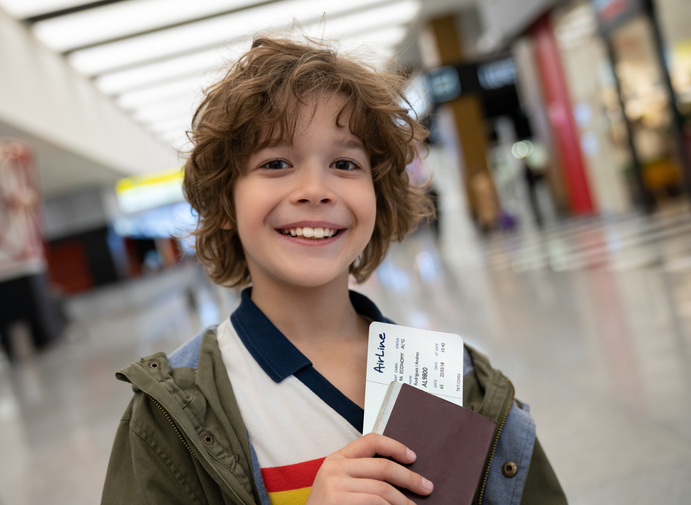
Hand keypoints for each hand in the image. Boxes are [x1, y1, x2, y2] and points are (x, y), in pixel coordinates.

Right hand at [305, 433, 433, 504]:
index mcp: (336, 458)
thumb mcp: (339, 485)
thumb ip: (361, 474)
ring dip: (403, 501)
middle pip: (383, 466)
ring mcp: (335, 485)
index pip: (370, 440)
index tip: (413, 457)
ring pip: (383, 489)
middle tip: (426, 487)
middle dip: (410, 478)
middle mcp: (334, 468)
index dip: (395, 446)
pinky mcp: (338, 500)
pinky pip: (376, 503)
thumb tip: (401, 473)